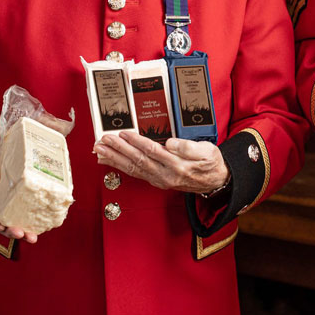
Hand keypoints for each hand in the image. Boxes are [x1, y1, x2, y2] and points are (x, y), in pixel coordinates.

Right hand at [0, 155, 37, 242]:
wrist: (0, 164)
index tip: (2, 227)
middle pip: (3, 225)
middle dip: (11, 232)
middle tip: (20, 235)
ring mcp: (10, 209)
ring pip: (16, 224)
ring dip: (24, 233)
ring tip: (32, 238)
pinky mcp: (22, 205)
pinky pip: (27, 215)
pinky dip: (34, 222)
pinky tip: (43, 226)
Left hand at [94, 132, 229, 193]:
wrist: (215, 181)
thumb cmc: (210, 162)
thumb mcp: (207, 151)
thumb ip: (188, 148)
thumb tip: (170, 143)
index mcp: (177, 165)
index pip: (152, 151)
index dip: (136, 142)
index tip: (124, 133)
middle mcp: (165, 175)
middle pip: (137, 160)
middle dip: (118, 150)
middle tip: (103, 141)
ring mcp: (159, 179)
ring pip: (133, 168)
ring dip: (114, 159)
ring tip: (99, 150)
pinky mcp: (156, 180)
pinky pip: (135, 173)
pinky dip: (120, 167)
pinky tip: (110, 160)